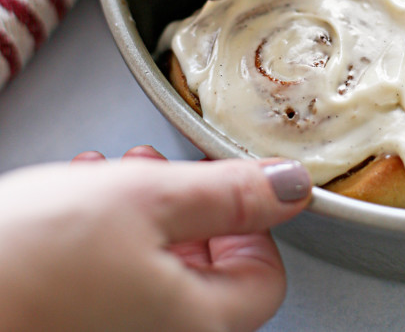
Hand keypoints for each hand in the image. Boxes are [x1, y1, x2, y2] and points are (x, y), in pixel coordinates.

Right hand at [0, 147, 311, 331]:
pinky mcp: (77, 326)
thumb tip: (291, 186)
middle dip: (187, 207)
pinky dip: (106, 236)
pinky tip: (78, 201)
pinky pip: (112, 282)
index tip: (221, 186)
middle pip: (208, 273)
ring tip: (110, 175)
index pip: (264, 278)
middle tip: (159, 171)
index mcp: (195, 324)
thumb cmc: (31, 258)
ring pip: (156, 269)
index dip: (250, 222)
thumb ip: (230, 192)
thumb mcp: (148, 198)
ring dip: (142, 211)